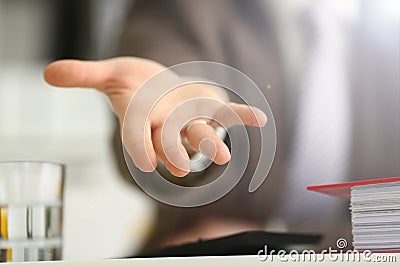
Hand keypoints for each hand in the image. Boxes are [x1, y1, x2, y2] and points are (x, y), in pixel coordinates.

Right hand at [44, 57, 266, 176]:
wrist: (159, 88)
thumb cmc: (134, 84)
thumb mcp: (108, 73)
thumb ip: (84, 75)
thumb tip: (48, 72)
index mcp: (141, 119)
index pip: (137, 136)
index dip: (140, 148)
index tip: (148, 164)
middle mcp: (165, 125)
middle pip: (168, 141)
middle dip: (175, 152)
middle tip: (183, 168)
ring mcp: (188, 119)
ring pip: (198, 133)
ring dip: (210, 144)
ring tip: (222, 156)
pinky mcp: (207, 108)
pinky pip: (226, 113)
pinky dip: (242, 116)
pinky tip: (260, 119)